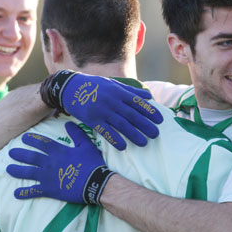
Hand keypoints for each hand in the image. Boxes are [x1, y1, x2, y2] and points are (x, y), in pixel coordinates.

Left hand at [7, 122, 114, 203]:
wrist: (95, 183)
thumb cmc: (92, 163)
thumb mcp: (86, 145)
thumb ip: (76, 133)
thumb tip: (68, 123)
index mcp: (58, 151)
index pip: (42, 143)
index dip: (32, 139)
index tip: (24, 137)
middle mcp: (49, 162)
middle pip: (31, 157)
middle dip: (20, 154)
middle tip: (10, 152)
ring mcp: (47, 176)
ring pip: (28, 172)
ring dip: (17, 170)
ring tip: (8, 169)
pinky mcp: (49, 189)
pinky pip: (34, 191)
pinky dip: (24, 192)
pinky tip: (16, 193)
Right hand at [40, 70, 163, 149]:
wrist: (71, 87)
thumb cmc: (94, 86)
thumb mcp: (113, 84)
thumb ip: (131, 91)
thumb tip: (149, 96)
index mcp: (118, 91)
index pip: (137, 102)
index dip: (149, 111)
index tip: (159, 119)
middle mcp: (112, 100)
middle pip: (132, 114)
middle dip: (145, 125)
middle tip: (156, 134)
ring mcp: (102, 110)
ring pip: (121, 124)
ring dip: (133, 134)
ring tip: (143, 143)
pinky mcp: (92, 119)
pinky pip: (105, 131)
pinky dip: (114, 138)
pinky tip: (123, 146)